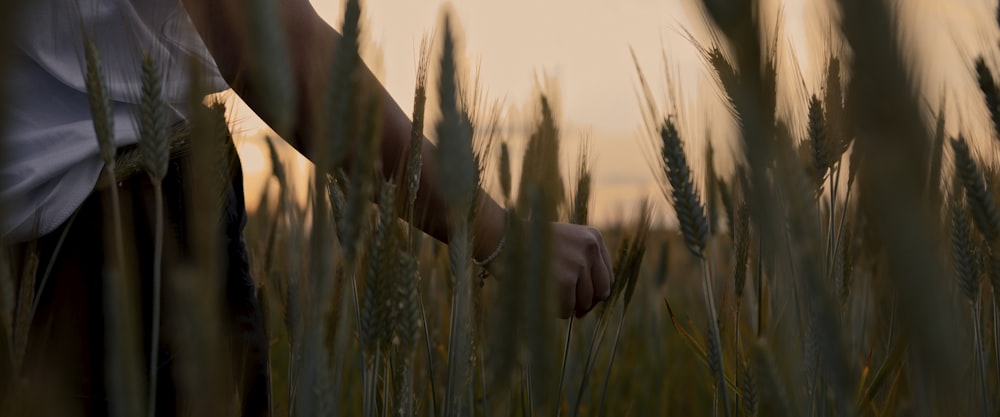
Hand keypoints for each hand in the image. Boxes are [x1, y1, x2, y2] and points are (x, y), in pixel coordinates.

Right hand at [473, 203, 612, 318]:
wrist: (502, 239)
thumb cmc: (529, 246)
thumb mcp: (563, 244)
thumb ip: (582, 264)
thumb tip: (590, 304)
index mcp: (592, 237)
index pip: (607, 276)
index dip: (595, 292)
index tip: (581, 299)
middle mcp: (590, 248)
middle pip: (601, 292)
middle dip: (586, 304)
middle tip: (570, 308)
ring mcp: (578, 263)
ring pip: (584, 303)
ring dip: (567, 306)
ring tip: (547, 293)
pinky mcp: (565, 280)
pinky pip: (567, 310)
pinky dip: (555, 310)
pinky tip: (542, 296)